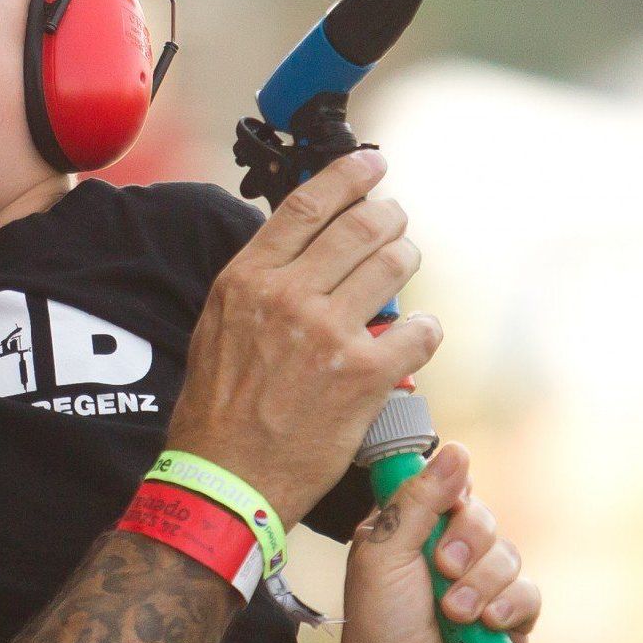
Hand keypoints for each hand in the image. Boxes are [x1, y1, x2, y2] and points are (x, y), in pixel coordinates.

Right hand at [164, 151, 440, 527]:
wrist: (226, 478)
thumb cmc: (218, 409)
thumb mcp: (217, 327)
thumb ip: (258, 285)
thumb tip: (300, 252)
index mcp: (247, 281)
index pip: (307, 206)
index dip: (348, 175)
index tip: (372, 164)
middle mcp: (288, 297)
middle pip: (362, 226)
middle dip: (390, 217)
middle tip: (395, 221)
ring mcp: (329, 334)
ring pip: (396, 264)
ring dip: (408, 262)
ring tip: (403, 272)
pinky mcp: (365, 375)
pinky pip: (421, 330)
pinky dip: (425, 331)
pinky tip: (414, 339)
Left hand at [336, 443, 540, 642]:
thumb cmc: (379, 626)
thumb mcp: (384, 553)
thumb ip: (417, 500)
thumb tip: (456, 449)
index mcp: (411, 532)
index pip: (449, 490)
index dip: (452, 499)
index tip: (441, 513)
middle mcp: (446, 554)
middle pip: (484, 518)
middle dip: (467, 544)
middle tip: (441, 571)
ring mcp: (480, 587)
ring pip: (510, 554)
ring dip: (482, 583)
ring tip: (454, 615)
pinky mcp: (508, 620)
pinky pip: (530, 594)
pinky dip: (510, 607)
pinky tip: (487, 626)